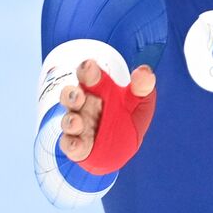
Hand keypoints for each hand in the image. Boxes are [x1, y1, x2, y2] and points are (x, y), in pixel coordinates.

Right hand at [58, 58, 157, 174]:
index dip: (87, 71)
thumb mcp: (139, 100)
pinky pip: (69, 145)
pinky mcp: (77, 146)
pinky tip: (76, 144)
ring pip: (68, 121)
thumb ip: (142, 85)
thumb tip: (144, 71)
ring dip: (71, 121)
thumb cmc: (128, 115)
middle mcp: (83, 105)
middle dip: (71, 95)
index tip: (89, 66)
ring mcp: (78, 126)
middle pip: (71, 96)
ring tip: (77, 122)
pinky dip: (71, 145)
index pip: (88, 76)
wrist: (124, 145)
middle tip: (79, 95)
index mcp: (97, 89)